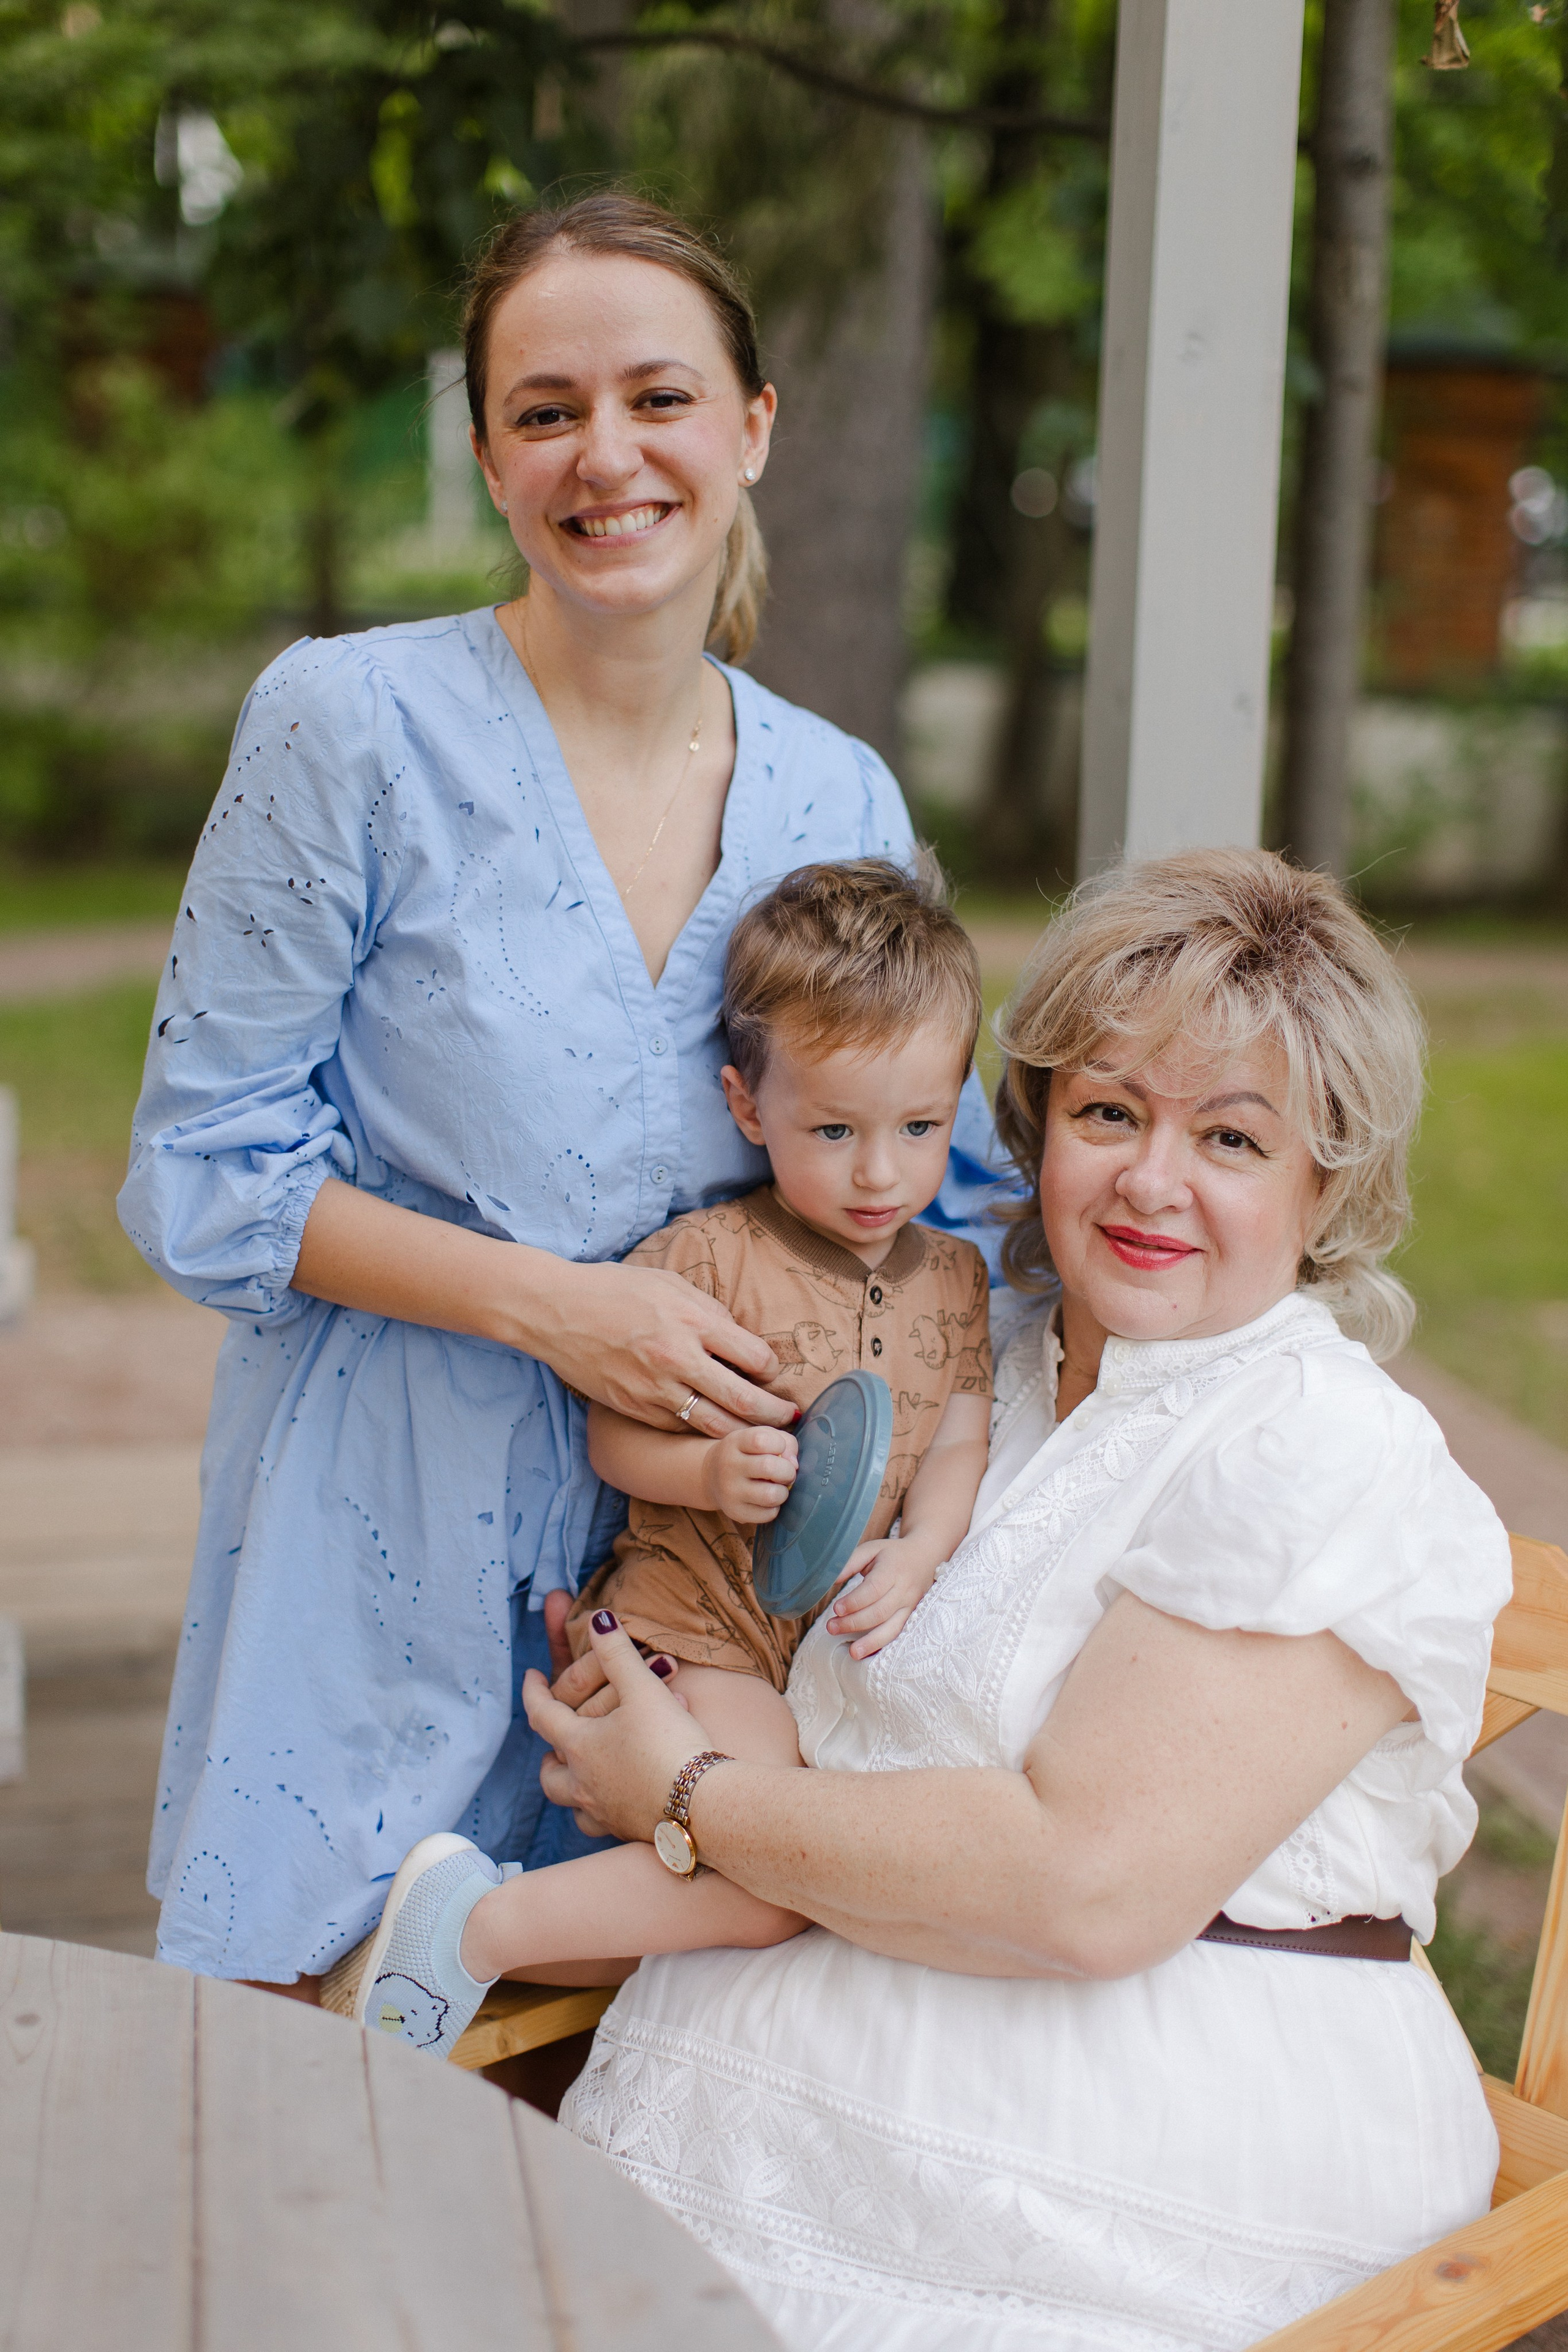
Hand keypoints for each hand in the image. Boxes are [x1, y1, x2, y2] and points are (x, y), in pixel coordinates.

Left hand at [524, 1613, 707, 1843]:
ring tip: (581, 1776)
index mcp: (580, 1747)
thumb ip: (617, 1653)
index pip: (541, 1715)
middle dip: (549, 1755)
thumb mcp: (643, 1689)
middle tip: (555, 1741)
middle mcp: (584, 1785)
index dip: (533, 1692)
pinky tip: (618, 1802)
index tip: (531, 1677)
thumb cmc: (669, 1745)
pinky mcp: (629, 1831)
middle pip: (549, 1774)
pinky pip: (602, 1824)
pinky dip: (601, 1811)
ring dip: (570, 1788)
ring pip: (572, 1804)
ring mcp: (605, 1813)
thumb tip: (596, 1618)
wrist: (703, 1806)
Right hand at [526, 1258, 795, 1439]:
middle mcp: (678, 1357)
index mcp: (692, 1320)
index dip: (772, 1369)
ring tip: (761, 1436)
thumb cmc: (614, 1288)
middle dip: (775, 1414)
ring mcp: (655, 1388)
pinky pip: (678, 1426)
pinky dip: (700, 1431)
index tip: (774, 1372)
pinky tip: (713, 1429)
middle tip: (789, 1421)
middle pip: (743, 1399)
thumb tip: (740, 1337)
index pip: (754, 1356)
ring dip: (743, 1433)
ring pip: (713, 1424)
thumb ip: (708, 1310)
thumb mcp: (669, 1283)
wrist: (557, 1310)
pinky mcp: (635, 1407)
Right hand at [701, 1424, 797, 1521]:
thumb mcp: (761, 1437)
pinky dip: (775, 1507)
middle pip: (769, 1467)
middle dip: (788, 1471)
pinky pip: (768, 1514)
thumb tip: (794, 1465)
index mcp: (735, 1442)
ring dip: (783, 1492)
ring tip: (777, 1487)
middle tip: (785, 1473)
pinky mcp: (735, 1512)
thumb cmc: (747, 1453)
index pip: (761, 1440)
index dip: (779, 1444)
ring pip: (771, 1495)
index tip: (779, 1449)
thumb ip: (785, 1442)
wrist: (712, 1475)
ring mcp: (730, 1491)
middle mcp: (728, 1466)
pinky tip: (767, 1500)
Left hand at [824, 1536, 942, 1659]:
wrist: (925, 1557)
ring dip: (870, 1641)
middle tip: (832, 1627)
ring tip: (852, 1652)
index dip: (855, 1602)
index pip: (873, 1589)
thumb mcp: (871, 1549)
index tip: (836, 1609)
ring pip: (892, 1627)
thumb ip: (850, 1562)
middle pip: (880, 1611)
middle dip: (854, 1623)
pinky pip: (898, 1634)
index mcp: (892, 1569)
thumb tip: (830, 1579)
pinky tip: (868, 1653)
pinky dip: (883, 1645)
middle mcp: (904, 1589)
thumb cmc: (892, 1554)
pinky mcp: (912, 1617)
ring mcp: (910, 1606)